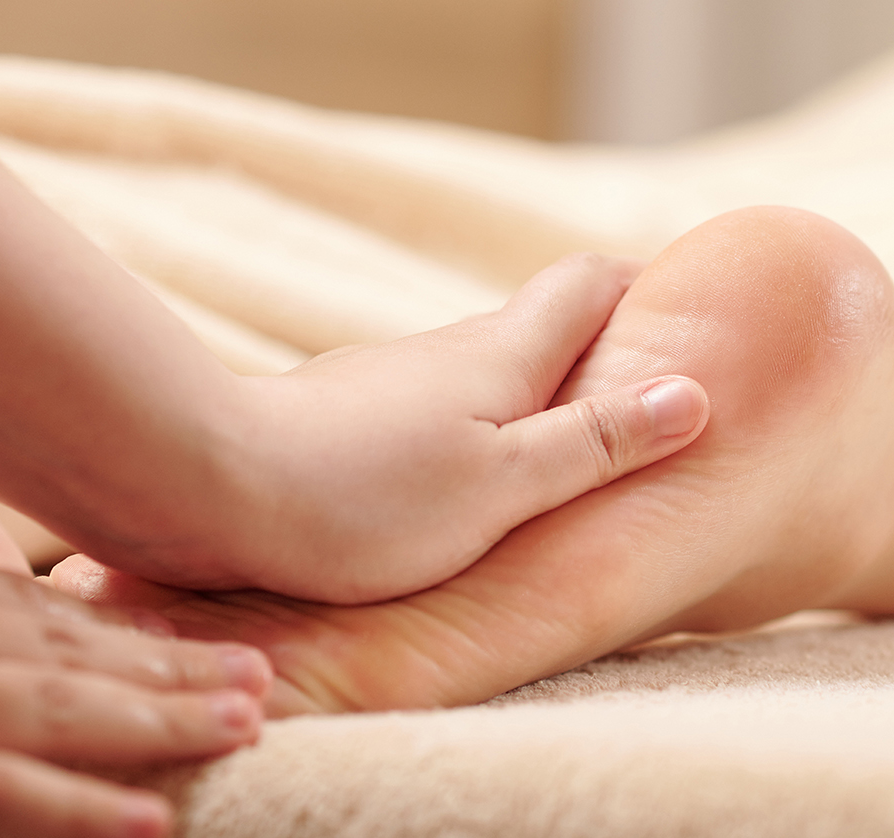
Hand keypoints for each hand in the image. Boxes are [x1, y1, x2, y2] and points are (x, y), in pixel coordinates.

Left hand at [147, 253, 709, 603]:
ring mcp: (389, 381)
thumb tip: (691, 396)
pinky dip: (465, 440)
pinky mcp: (342, 419)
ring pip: (481, 378)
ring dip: (527, 405)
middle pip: (539, 327)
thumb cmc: (361, 499)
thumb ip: (594, 443)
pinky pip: (429, 417)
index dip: (643, 287)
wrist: (201, 490)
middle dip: (595, 355)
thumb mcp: (503, 487)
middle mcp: (447, 351)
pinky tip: (455, 500)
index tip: (684, 317)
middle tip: (640, 411)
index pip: (590, 282)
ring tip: (556, 471)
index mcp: (502, 355)